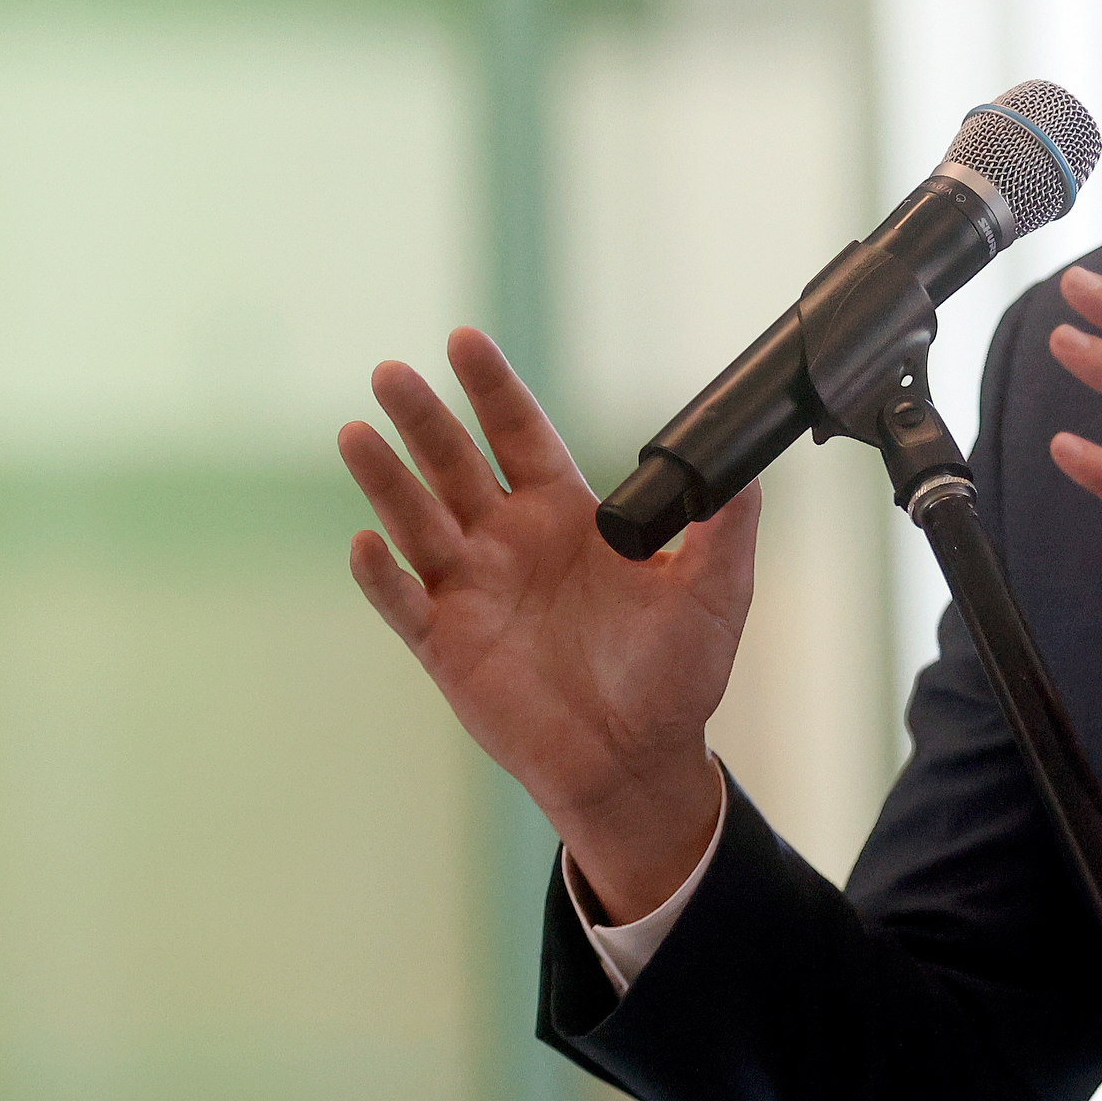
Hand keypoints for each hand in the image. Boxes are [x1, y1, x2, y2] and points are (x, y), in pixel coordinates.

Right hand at [342, 326, 756, 921]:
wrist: (640, 760)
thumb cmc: (675, 675)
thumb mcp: (716, 589)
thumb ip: (727, 524)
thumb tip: (744, 464)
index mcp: (566, 516)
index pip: (519, 434)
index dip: (491, 388)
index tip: (464, 340)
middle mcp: (510, 541)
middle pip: (455, 463)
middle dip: (424, 417)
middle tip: (392, 372)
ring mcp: (473, 590)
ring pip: (418, 519)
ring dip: (387, 479)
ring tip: (357, 433)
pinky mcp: (448, 645)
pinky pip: (406, 603)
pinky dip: (383, 575)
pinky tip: (369, 543)